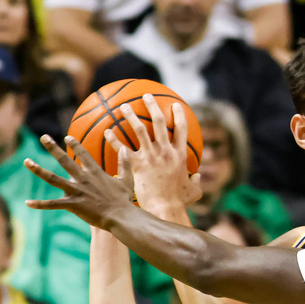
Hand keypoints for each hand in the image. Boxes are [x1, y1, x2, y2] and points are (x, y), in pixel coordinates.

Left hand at [24, 136, 136, 229]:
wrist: (120, 216)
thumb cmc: (124, 199)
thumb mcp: (127, 179)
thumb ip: (125, 163)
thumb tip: (125, 150)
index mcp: (95, 172)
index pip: (83, 154)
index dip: (74, 144)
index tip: (67, 137)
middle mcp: (83, 178)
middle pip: (65, 160)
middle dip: (53, 148)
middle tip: (44, 137)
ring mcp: (76, 191)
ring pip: (53, 178)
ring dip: (38, 170)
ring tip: (26, 161)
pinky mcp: (72, 204)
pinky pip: (52, 204)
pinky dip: (40, 204)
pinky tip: (27, 203)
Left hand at [103, 94, 201, 217]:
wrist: (165, 207)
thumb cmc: (179, 201)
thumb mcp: (194, 191)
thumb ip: (196, 181)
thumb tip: (197, 176)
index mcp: (180, 155)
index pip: (181, 129)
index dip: (179, 115)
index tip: (175, 105)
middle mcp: (166, 151)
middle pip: (159, 122)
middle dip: (153, 106)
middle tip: (147, 96)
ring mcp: (151, 156)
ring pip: (139, 129)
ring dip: (130, 116)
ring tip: (123, 106)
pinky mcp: (137, 164)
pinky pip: (123, 148)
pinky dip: (114, 139)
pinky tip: (107, 131)